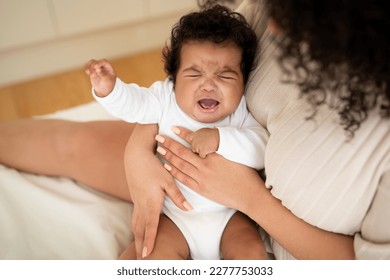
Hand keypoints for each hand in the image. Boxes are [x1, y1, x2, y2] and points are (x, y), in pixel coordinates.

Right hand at [85, 59, 115, 96]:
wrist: (104, 91)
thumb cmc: (108, 85)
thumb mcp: (107, 81)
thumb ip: (103, 74)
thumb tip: (97, 69)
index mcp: (109, 68)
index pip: (104, 62)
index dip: (99, 63)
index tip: (96, 67)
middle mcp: (103, 66)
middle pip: (97, 62)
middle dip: (93, 67)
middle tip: (93, 74)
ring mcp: (98, 68)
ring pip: (92, 63)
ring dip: (89, 67)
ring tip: (90, 74)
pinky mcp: (92, 70)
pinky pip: (88, 66)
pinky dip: (87, 68)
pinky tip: (87, 72)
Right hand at [124, 124, 190, 258]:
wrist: (135, 155)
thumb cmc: (153, 166)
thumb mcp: (168, 180)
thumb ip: (178, 196)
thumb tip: (190, 209)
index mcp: (150, 202)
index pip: (150, 226)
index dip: (149, 241)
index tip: (147, 254)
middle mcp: (141, 204)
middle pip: (139, 229)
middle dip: (140, 245)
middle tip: (141, 260)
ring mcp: (136, 201)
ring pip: (135, 223)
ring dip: (137, 237)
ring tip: (138, 249)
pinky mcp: (135, 197)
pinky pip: (134, 216)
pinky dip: (136, 227)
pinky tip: (138, 230)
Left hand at [155, 126, 262, 211]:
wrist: (249, 194)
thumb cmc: (245, 173)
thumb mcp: (233, 156)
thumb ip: (218, 149)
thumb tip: (210, 141)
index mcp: (213, 156)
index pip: (194, 142)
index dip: (182, 134)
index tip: (172, 128)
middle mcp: (205, 166)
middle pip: (182, 153)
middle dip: (169, 144)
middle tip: (158, 137)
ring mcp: (202, 179)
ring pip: (180, 165)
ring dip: (168, 157)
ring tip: (159, 149)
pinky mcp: (201, 189)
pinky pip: (184, 179)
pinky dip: (174, 172)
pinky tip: (167, 166)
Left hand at [187, 127, 219, 157]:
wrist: (220, 137)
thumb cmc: (214, 134)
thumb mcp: (204, 131)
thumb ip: (198, 135)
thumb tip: (197, 138)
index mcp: (194, 134)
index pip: (188, 138)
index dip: (192, 141)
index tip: (193, 141)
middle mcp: (194, 140)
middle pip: (193, 147)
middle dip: (198, 148)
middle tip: (205, 146)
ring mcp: (197, 146)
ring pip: (197, 152)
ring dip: (201, 152)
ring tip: (208, 147)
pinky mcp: (201, 151)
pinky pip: (201, 156)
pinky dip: (205, 155)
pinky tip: (209, 151)